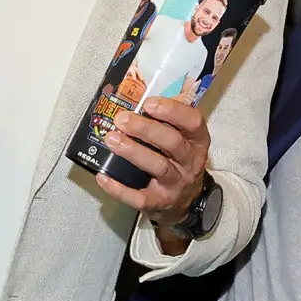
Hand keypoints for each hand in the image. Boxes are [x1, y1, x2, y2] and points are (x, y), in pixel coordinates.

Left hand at [107, 94, 212, 226]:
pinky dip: (119, 188)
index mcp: (196, 141)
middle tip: (122, 119)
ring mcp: (176, 184)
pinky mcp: (159, 202)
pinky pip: (139, 197)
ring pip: (158, 166)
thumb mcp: (182, 140)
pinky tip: (103, 176)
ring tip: (112, 139)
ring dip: (133, 151)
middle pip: (172, 142)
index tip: (149, 103)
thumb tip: (137, 97)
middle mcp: (190, 162)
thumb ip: (166, 122)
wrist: (185, 202)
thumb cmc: (177, 163)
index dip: (172, 110)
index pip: (193, 121)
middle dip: (145, 128)